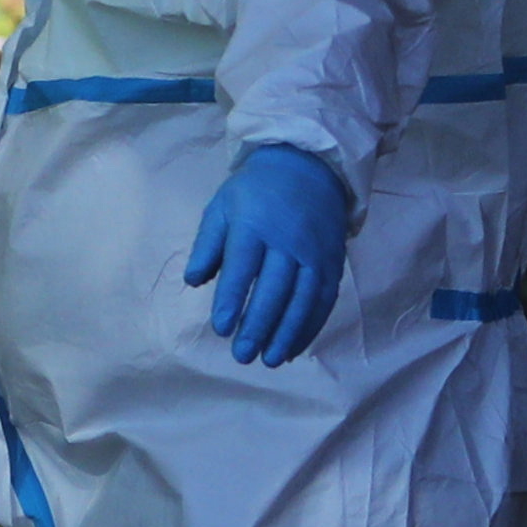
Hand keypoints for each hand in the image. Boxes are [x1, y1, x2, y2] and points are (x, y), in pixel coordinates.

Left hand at [187, 144, 349, 365]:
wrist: (308, 167)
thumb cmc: (254, 191)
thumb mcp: (221, 208)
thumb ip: (207, 245)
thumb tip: (193, 281)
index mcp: (255, 227)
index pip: (243, 268)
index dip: (233, 300)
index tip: (222, 329)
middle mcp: (289, 242)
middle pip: (275, 290)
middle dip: (259, 325)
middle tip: (243, 355)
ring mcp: (315, 253)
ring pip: (303, 299)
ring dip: (287, 333)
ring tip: (270, 358)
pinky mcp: (333, 262)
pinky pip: (324, 298)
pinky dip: (311, 325)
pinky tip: (295, 346)